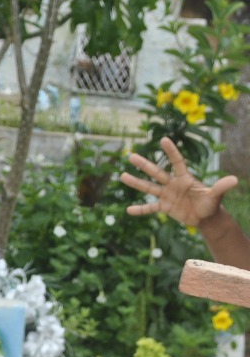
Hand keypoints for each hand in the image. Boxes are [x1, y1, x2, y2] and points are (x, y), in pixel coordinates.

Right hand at [121, 137, 237, 228]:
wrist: (206, 216)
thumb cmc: (211, 203)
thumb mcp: (216, 196)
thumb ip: (221, 187)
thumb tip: (234, 180)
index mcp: (184, 178)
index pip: (177, 162)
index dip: (171, 152)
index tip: (163, 140)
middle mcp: (173, 184)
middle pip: (156, 173)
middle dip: (144, 165)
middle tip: (131, 156)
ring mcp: (167, 195)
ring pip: (149, 188)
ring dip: (135, 183)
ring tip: (122, 176)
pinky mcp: (164, 207)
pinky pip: (150, 208)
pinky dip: (140, 210)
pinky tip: (128, 210)